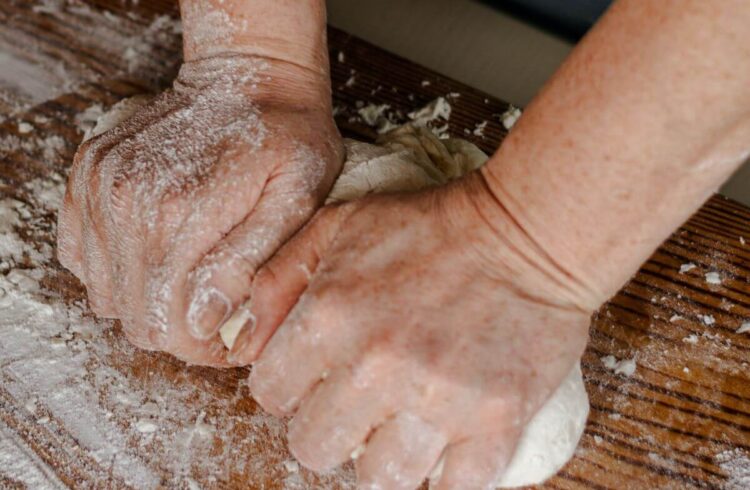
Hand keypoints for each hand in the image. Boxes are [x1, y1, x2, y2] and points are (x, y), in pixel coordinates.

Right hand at [57, 54, 343, 364]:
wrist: (250, 80)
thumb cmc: (286, 141)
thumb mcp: (294, 200)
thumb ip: (247, 262)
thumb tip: (205, 320)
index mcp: (179, 214)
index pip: (169, 325)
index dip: (201, 348)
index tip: (229, 338)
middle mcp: (126, 202)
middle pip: (135, 317)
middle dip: (177, 331)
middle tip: (215, 316)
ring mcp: (100, 186)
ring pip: (106, 295)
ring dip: (147, 301)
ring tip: (190, 284)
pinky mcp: (88, 177)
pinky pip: (81, 256)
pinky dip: (117, 270)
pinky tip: (157, 255)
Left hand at [235, 173, 593, 488]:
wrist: (527, 233)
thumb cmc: (430, 227)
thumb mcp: (338, 225)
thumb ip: (277, 279)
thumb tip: (244, 344)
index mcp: (331, 316)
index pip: (270, 395)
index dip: (287, 388)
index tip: (314, 378)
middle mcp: (377, 366)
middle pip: (313, 448)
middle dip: (326, 428)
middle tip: (356, 404)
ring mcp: (439, 400)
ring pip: (377, 480)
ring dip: (381, 457)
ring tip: (397, 427)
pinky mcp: (496, 421)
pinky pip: (452, 488)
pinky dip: (443, 475)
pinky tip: (442, 446)